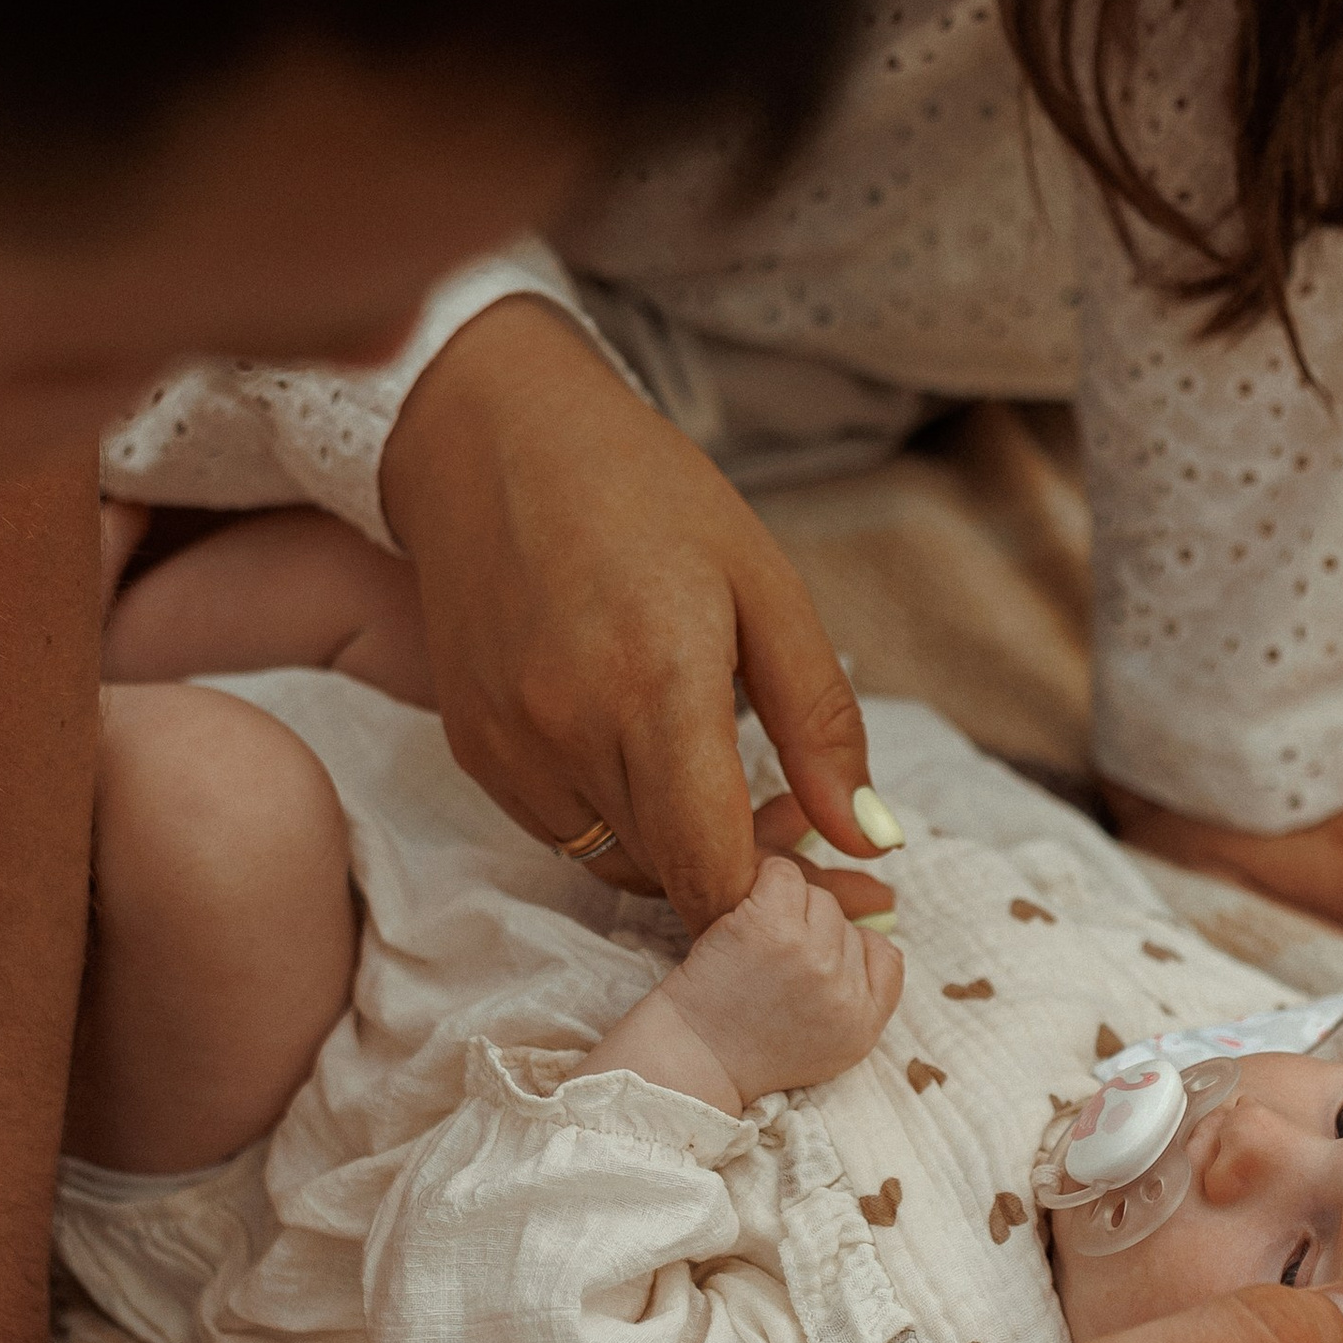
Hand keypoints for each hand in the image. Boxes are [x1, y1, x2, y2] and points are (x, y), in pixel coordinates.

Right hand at [381, 298, 898, 930]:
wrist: (492, 434)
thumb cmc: (648, 494)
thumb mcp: (766, 585)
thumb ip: (822, 723)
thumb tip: (868, 840)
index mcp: (656, 688)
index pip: (716, 874)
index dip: (781, 907)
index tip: (839, 892)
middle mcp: (569, 733)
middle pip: (675, 878)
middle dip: (750, 875)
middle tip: (807, 818)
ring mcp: (510, 748)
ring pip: (618, 863)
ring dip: (683, 852)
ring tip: (728, 778)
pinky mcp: (474, 749)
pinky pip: (564, 830)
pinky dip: (620, 822)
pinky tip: (650, 757)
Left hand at [649, 850, 905, 1107]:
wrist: (689, 1058)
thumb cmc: (747, 1048)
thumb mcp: (830, 1045)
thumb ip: (862, 996)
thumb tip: (870, 933)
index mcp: (863, 1023)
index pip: (886, 955)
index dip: (848, 950)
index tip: (810, 964)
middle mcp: (843, 989)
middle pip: (844, 922)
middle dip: (810, 932)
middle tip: (769, 962)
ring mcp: (809, 955)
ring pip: (817, 896)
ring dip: (785, 908)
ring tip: (753, 944)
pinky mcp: (769, 926)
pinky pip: (783, 874)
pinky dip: (762, 882)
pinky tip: (742, 915)